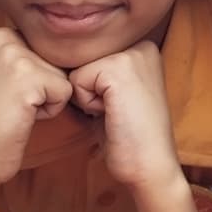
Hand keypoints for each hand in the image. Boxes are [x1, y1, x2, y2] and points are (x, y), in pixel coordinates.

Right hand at [0, 28, 72, 190]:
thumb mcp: (5, 74)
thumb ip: (31, 55)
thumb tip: (75, 48)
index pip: (47, 47)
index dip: (39, 77)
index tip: (9, 93)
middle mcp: (3, 36)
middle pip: (57, 59)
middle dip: (45, 86)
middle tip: (13, 103)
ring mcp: (14, 54)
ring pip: (63, 75)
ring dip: (48, 98)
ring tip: (17, 109)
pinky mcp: (28, 78)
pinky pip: (65, 92)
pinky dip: (50, 110)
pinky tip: (22, 116)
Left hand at [69, 42, 180, 193]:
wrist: (150, 166)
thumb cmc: (129, 136)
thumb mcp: (114, 94)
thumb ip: (99, 72)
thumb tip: (61, 62)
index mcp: (143, 48)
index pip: (90, 58)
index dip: (93, 89)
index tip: (120, 106)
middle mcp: (141, 45)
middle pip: (81, 61)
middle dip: (90, 92)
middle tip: (117, 111)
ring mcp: (132, 54)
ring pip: (77, 72)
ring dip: (88, 99)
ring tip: (115, 113)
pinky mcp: (119, 70)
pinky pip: (76, 82)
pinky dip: (87, 105)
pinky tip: (112, 115)